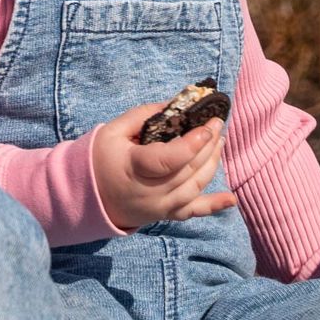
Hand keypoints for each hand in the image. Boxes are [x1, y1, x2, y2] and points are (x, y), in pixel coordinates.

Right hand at [90, 105, 232, 229]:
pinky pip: (193, 212)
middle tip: (218, 124)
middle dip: (208, 145)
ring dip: (212, 163)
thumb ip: (145, 115)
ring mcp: (160, 207)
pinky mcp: (165, 215)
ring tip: (220, 141)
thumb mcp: (114, 130)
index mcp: (134, 168)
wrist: (88, 196)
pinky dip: (214, 206)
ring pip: (195, 187)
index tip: (209, 125)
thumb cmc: (101, 158)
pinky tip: (231, 199)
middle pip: (188, 170)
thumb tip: (178, 103)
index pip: (169, 159)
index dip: (193, 143)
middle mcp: (150, 192)